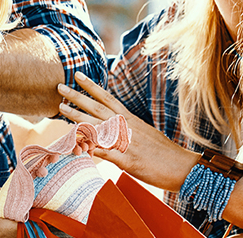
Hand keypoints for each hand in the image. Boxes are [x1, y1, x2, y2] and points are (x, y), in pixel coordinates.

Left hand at [58, 72, 196, 191]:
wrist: (183, 167)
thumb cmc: (163, 152)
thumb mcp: (143, 133)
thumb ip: (126, 128)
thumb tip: (113, 124)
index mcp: (130, 120)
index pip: (107, 98)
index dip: (91, 86)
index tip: (77, 75)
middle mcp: (126, 127)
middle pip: (97, 109)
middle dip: (77, 97)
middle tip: (60, 87)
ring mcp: (126, 143)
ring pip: (99, 127)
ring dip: (79, 118)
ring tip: (61, 110)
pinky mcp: (128, 161)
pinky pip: (107, 154)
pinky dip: (94, 149)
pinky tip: (80, 145)